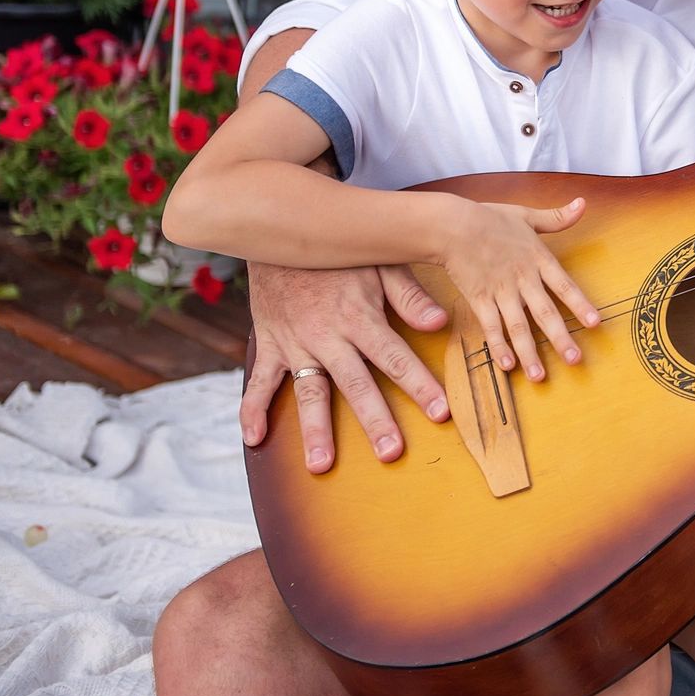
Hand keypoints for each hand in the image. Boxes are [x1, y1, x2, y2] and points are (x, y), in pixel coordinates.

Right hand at [243, 261, 452, 473]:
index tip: (441, 413)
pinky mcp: (270, 344)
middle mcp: (327, 336)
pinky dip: (253, 410)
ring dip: (314, 430)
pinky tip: (254, 440)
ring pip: (308, 393)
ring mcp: (295, 344)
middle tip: (391, 453)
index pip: (396, 357)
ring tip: (322, 465)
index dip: (420, 385)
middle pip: (355, 384)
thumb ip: (409, 295)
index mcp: (359, 316)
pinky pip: (260, 382)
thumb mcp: (381, 261)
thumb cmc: (342, 252)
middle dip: (375, 420)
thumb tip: (439, 321)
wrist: (281, 230)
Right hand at [445, 197, 599, 381]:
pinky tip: (507, 366)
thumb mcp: (527, 215)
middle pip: (545, 313)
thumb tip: (583, 204)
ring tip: (539, 376)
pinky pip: (491, 326)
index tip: (597, 324)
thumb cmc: (490, 218)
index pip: (565, 285)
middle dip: (561, 339)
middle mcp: (523, 279)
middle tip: (575, 361)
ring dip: (530, 352)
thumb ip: (557, 217)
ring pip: (518, 326)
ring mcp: (500, 291)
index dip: (581, 305)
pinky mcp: (480, 300)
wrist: (452, 225)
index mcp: (538, 259)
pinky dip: (499, 346)